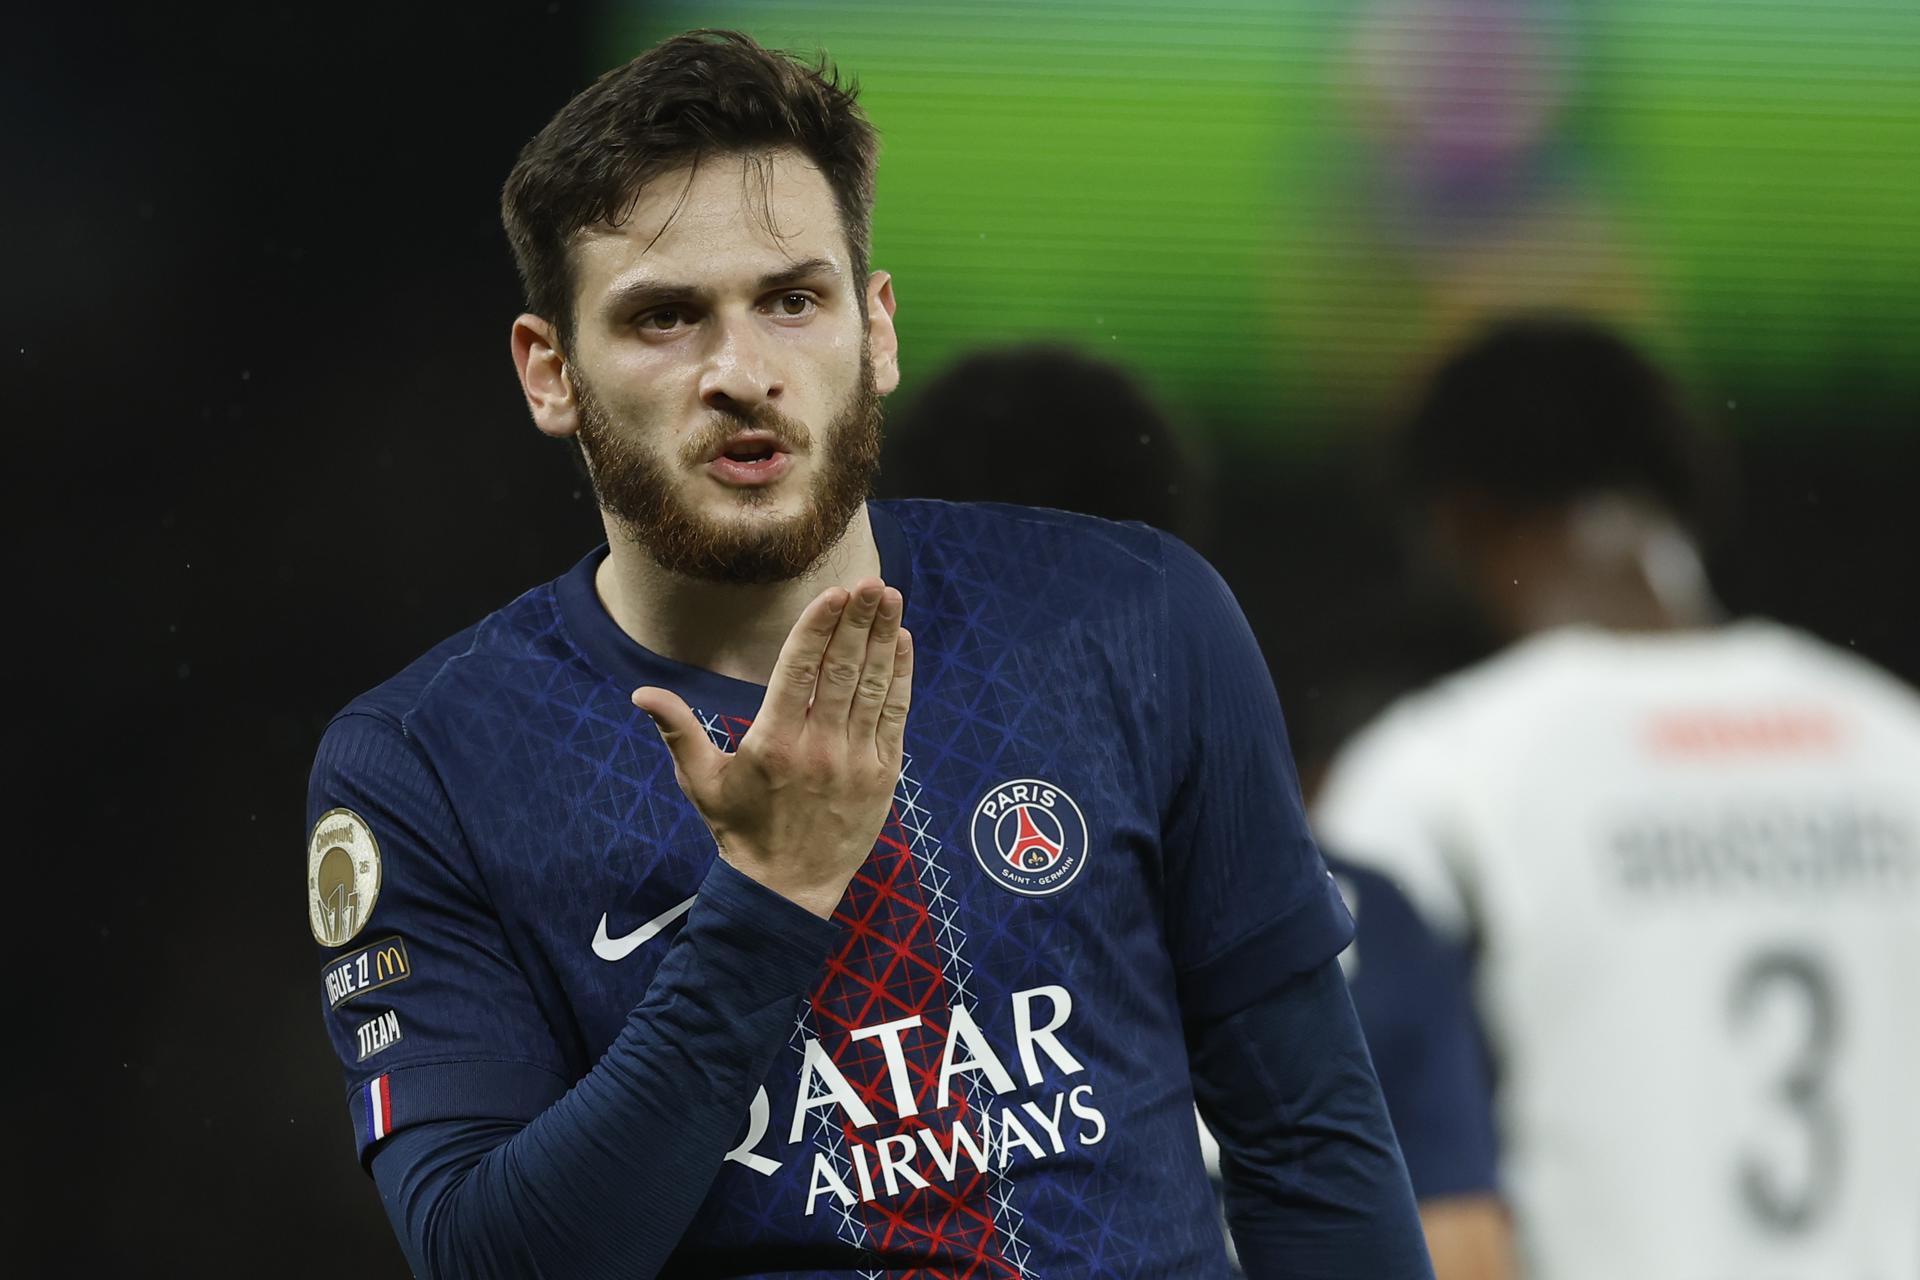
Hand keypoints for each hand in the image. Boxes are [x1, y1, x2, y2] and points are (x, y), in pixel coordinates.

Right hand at [632, 579, 912, 918]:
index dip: (819, 628)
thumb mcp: (701, 782)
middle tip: (872, 581)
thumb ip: (678, 731)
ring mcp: (856, 761)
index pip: (800, 671)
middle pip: (843, 671)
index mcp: (774, 743)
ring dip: (883, 638)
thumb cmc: (740, 831)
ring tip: (890, 597)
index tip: (836, 592)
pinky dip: (900, 677)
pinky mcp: (883, 775)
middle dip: (858, 621)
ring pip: (873, 688)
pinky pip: (895, 716)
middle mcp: (819, 748)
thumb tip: (640, 693)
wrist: (788, 890)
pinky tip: (901, 642)